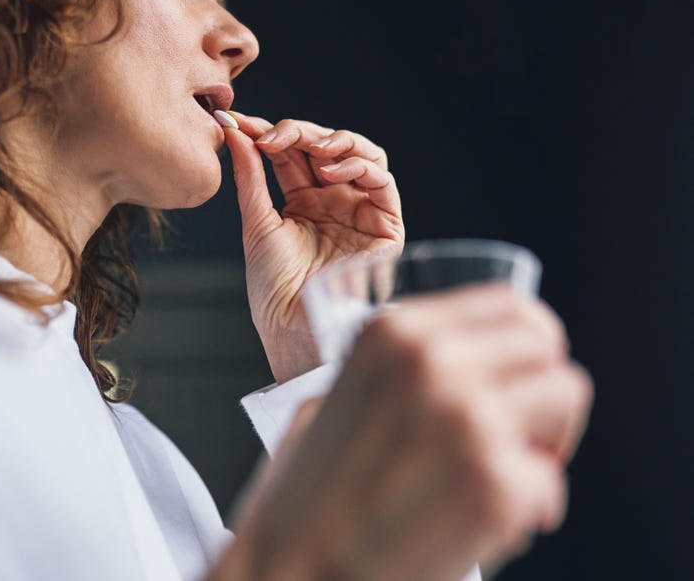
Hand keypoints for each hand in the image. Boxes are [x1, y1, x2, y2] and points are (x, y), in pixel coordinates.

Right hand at [209, 286, 593, 580]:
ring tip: (507, 473)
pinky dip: (530, 507)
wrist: (293, 571)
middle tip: (524, 431)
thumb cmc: (303, 501)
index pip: (508, 305)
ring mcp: (470, 421)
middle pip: (544, 343)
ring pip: (564, 396)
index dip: (528, 343)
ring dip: (545, 438)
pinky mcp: (496, 487)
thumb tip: (451, 370)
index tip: (522, 375)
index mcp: (393, 334)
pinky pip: (550, 481)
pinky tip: (484, 524)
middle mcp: (434, 363)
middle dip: (541, 386)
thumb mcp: (331, 401)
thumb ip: (392, 375)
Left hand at [223, 112, 404, 382]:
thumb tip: (235, 131)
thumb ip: (250, 176)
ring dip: (337, 141)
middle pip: (328, 148)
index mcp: (304, 202)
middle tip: (275, 134)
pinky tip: (333, 168)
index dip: (274, 134)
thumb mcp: (256, 223)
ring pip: (362, 157)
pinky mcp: (386, 228)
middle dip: (302, 133)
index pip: (294, 153)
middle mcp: (335, 203)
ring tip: (310, 148)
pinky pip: (384, 184)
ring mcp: (361, 213)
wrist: (292, 329)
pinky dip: (361, 166)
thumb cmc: (273, 289)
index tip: (246, 124)